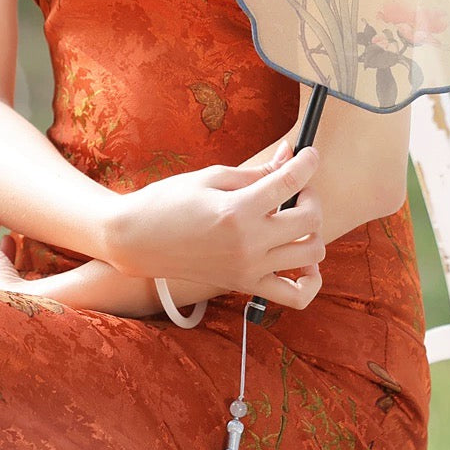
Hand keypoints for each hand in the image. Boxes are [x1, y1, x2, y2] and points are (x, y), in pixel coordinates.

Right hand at [107, 142, 325, 310]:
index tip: (311, 154)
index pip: (290, 182)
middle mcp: (248, 243)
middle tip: (297, 186)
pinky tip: (304, 261)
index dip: (308, 162)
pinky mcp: (245, 285)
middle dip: (311, 195)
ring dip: (313, 231)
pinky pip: (296, 295)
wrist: (136, 240)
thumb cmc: (168, 201)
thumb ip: (256, 171)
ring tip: (295, 217)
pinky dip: (310, 280)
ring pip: (312, 254)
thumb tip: (288, 156)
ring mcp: (249, 268)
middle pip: (309, 220)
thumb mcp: (211, 177)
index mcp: (237, 210)